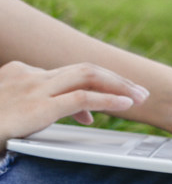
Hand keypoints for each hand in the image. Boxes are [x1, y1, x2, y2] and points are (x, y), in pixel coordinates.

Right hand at [0, 61, 149, 150]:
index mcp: (20, 72)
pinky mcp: (38, 106)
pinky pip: (82, 97)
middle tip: (140, 92)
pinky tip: (126, 106)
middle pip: (84, 68)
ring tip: (140, 97)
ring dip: (119, 86)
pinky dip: (109, 100)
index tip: (111, 101)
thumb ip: (48, 109)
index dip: (95, 86)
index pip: (69, 73)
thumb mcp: (18, 115)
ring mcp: (33, 88)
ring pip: (88, 76)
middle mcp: (29, 74)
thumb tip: (87, 114)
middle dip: (116, 79)